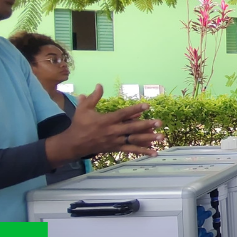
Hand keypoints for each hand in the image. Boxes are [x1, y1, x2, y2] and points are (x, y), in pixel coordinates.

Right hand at [45, 85, 162, 164]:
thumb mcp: (83, 108)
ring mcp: (115, 141)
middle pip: (132, 128)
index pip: (123, 114)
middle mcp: (113, 131)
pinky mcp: (116, 148)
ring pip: (134, 140)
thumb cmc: (80, 124)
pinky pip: (131, 150)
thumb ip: (93, 97)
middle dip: (147, 125)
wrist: (74, 143)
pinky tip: (154, 152)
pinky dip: (143, 151)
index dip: (135, 110)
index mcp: (106, 120)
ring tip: (162, 137)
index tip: (147, 106)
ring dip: (149, 139)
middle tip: (159, 123)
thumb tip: (100, 85)